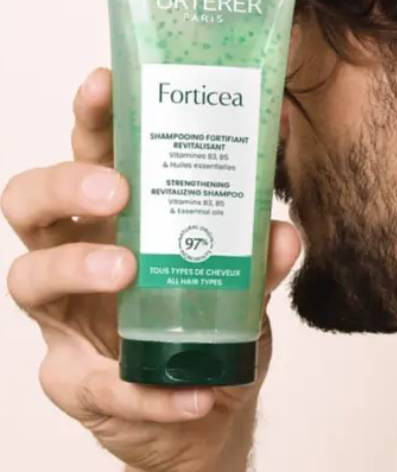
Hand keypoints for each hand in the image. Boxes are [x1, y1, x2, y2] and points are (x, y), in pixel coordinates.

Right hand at [1, 67, 301, 471]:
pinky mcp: (76, 379)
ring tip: (126, 269)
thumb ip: (261, 251)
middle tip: (116, 187)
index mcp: (120, 210)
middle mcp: (80, 250)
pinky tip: (194, 393)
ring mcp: (66, 315)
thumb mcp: (244, 273)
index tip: (105, 82)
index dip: (91, 115)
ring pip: (29, 278)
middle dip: (66, 183)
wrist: (206, 395)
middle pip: (32, 201)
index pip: (92, 150)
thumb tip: (285, 231)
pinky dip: (142, 388)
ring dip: (77, 267)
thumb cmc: (208, 313)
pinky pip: (95, 383)